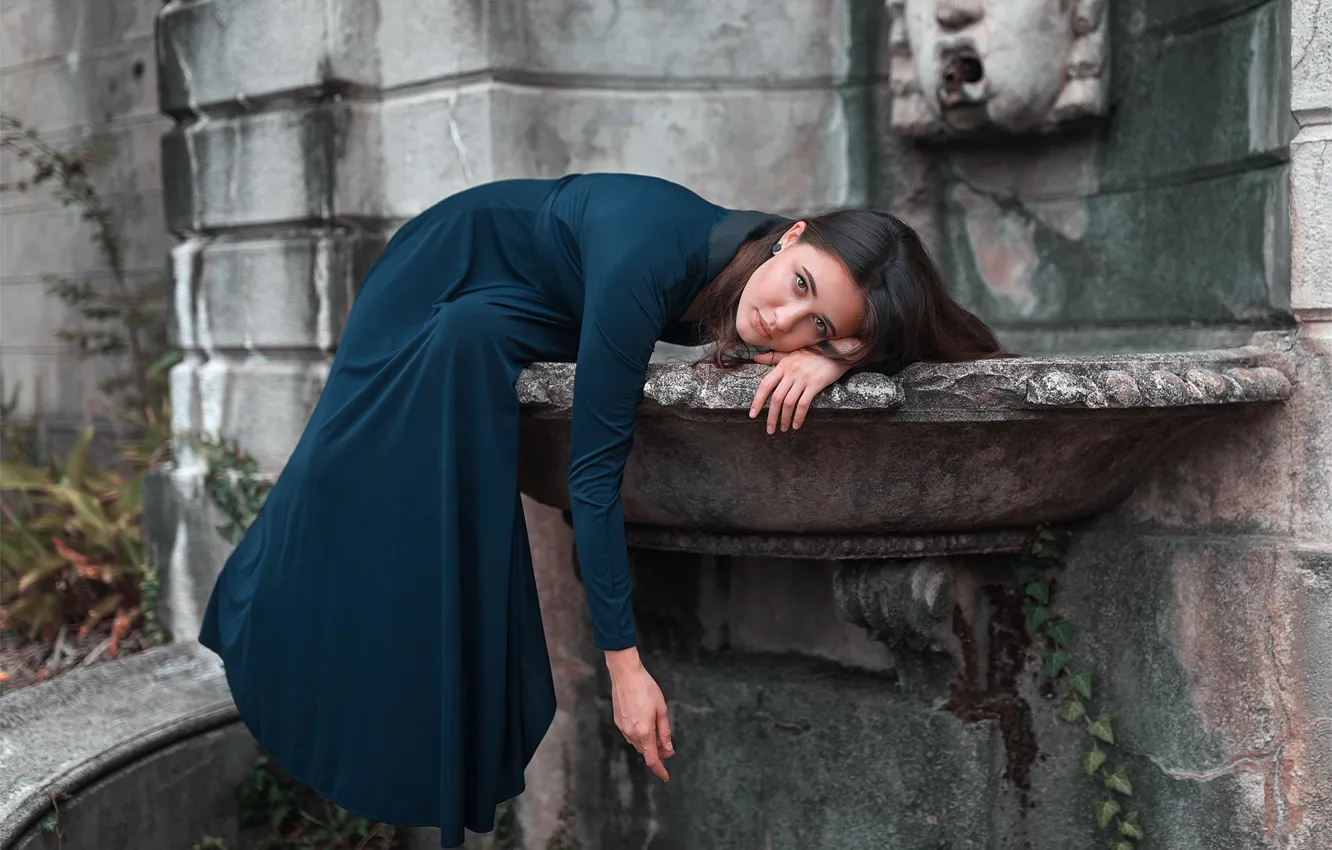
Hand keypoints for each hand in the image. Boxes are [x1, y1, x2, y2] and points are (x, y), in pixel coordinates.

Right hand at [605, 647, 672, 780]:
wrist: (625, 675)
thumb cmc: (646, 688)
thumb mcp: (662, 710)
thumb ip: (665, 732)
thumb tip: (668, 749)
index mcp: (644, 732)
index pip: (652, 759)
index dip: (660, 770)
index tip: (666, 776)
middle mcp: (631, 733)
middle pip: (645, 752)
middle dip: (657, 753)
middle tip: (668, 748)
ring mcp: (623, 728)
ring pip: (638, 744)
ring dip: (648, 744)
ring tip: (658, 735)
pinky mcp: (618, 721)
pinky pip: (630, 735)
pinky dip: (640, 736)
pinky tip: (645, 726)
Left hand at [749, 348, 850, 432]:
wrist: (836, 350)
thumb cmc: (812, 353)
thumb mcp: (790, 353)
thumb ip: (773, 357)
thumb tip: (755, 358)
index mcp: (783, 365)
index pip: (765, 384)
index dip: (757, 400)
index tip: (752, 414)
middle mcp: (791, 372)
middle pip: (776, 398)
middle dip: (771, 416)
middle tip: (769, 429)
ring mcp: (803, 378)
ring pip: (788, 403)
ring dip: (784, 419)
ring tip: (783, 428)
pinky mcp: (815, 384)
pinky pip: (804, 404)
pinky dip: (798, 416)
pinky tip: (797, 425)